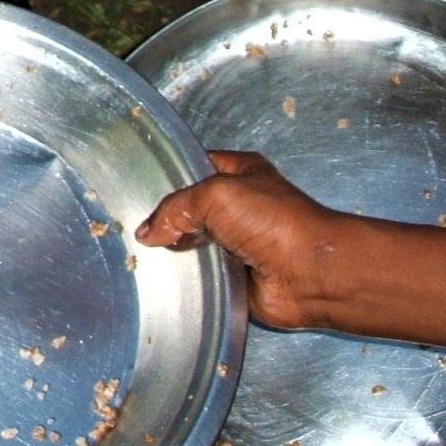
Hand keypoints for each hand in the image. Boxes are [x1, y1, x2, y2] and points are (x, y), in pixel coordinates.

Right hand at [135, 150, 347, 328]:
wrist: (311, 273)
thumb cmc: (274, 221)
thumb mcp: (215, 194)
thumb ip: (175, 208)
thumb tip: (147, 233)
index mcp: (240, 172)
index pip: (195, 166)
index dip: (169, 174)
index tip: (137, 187)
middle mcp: (238, 206)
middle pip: (189, 209)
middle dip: (167, 218)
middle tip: (134, 225)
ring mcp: (237, 243)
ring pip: (192, 244)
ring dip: (175, 251)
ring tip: (143, 254)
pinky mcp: (234, 276)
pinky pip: (201, 274)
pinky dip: (187, 278)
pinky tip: (165, 278)